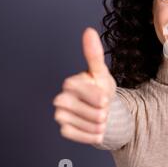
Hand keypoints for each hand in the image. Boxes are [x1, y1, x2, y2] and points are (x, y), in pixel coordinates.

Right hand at [52, 27, 116, 143]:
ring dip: (99, 125)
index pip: (85, 91)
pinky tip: (97, 130)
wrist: (103, 110)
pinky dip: (92, 135)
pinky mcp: (64, 129)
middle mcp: (61, 98)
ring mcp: (61, 114)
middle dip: (101, 112)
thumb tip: (88, 30)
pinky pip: (78, 135)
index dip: (99, 97)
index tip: (106, 97)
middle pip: (86, 110)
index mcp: (71, 82)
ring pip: (84, 123)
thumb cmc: (101, 89)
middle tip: (105, 109)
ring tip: (103, 120)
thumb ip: (94, 54)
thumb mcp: (102, 73)